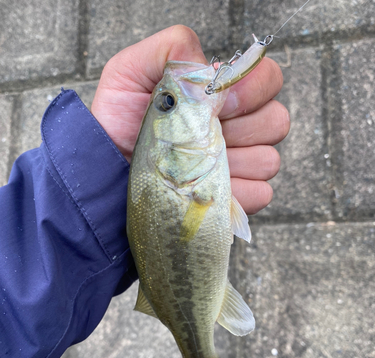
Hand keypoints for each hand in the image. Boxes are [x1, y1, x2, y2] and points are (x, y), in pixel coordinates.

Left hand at [91, 25, 288, 214]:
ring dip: (236, 162)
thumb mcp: (130, 72)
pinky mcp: (239, 197)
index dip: (250, 89)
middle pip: (277, 120)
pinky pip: (261, 193)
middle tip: (205, 134)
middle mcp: (240, 128)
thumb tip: (209, 64)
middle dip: (242, 127)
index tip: (217, 102)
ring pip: (269, 159)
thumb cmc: (119, 121)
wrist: (109, 168)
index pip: (268, 79)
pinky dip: (237, 191)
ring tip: (197, 164)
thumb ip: (171, 49)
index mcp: (223, 95)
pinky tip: (204, 188)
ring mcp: (242, 165)